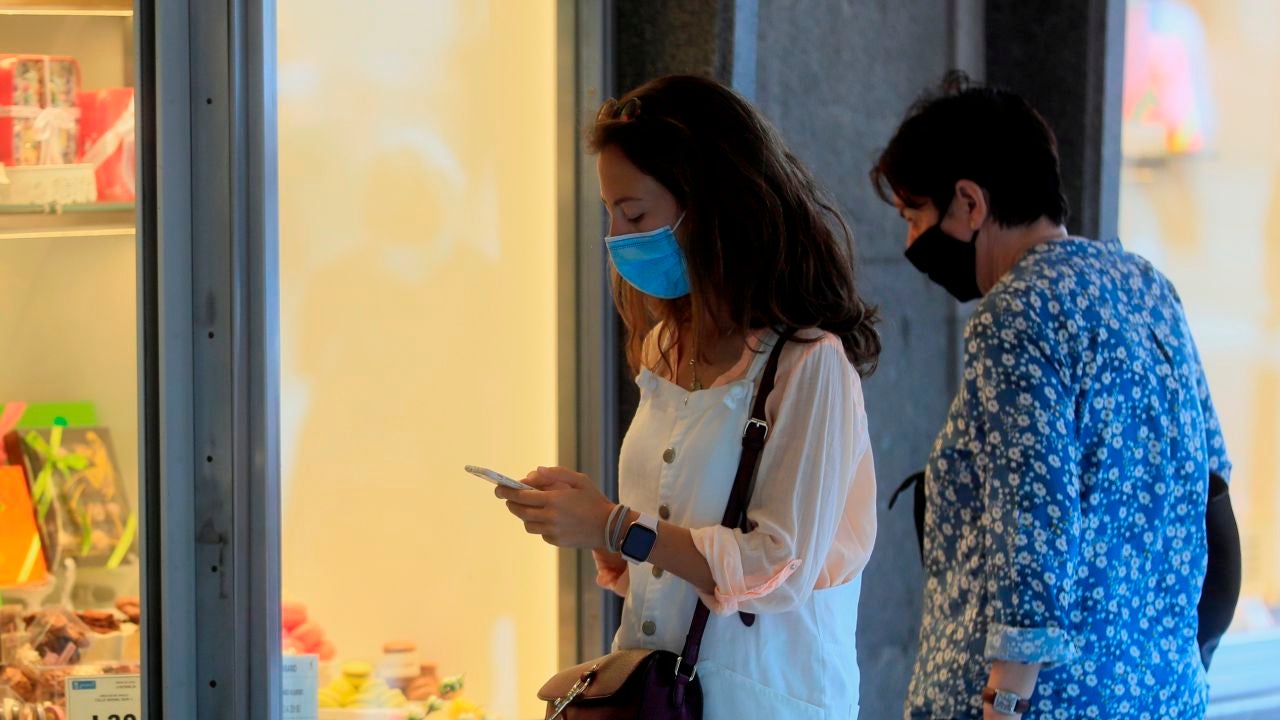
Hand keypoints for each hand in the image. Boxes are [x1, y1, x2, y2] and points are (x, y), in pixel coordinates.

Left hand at [495, 466, 613, 548]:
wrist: (609, 527)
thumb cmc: (594, 500)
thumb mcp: (579, 480)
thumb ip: (555, 473)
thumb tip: (532, 473)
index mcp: (554, 499)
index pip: (521, 496)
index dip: (506, 492)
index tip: (498, 488)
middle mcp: (550, 517)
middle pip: (519, 511)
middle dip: (510, 503)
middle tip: (508, 498)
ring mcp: (552, 531)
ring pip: (527, 523)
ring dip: (524, 514)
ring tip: (529, 507)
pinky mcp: (555, 541)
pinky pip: (539, 532)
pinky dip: (539, 524)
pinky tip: (548, 518)